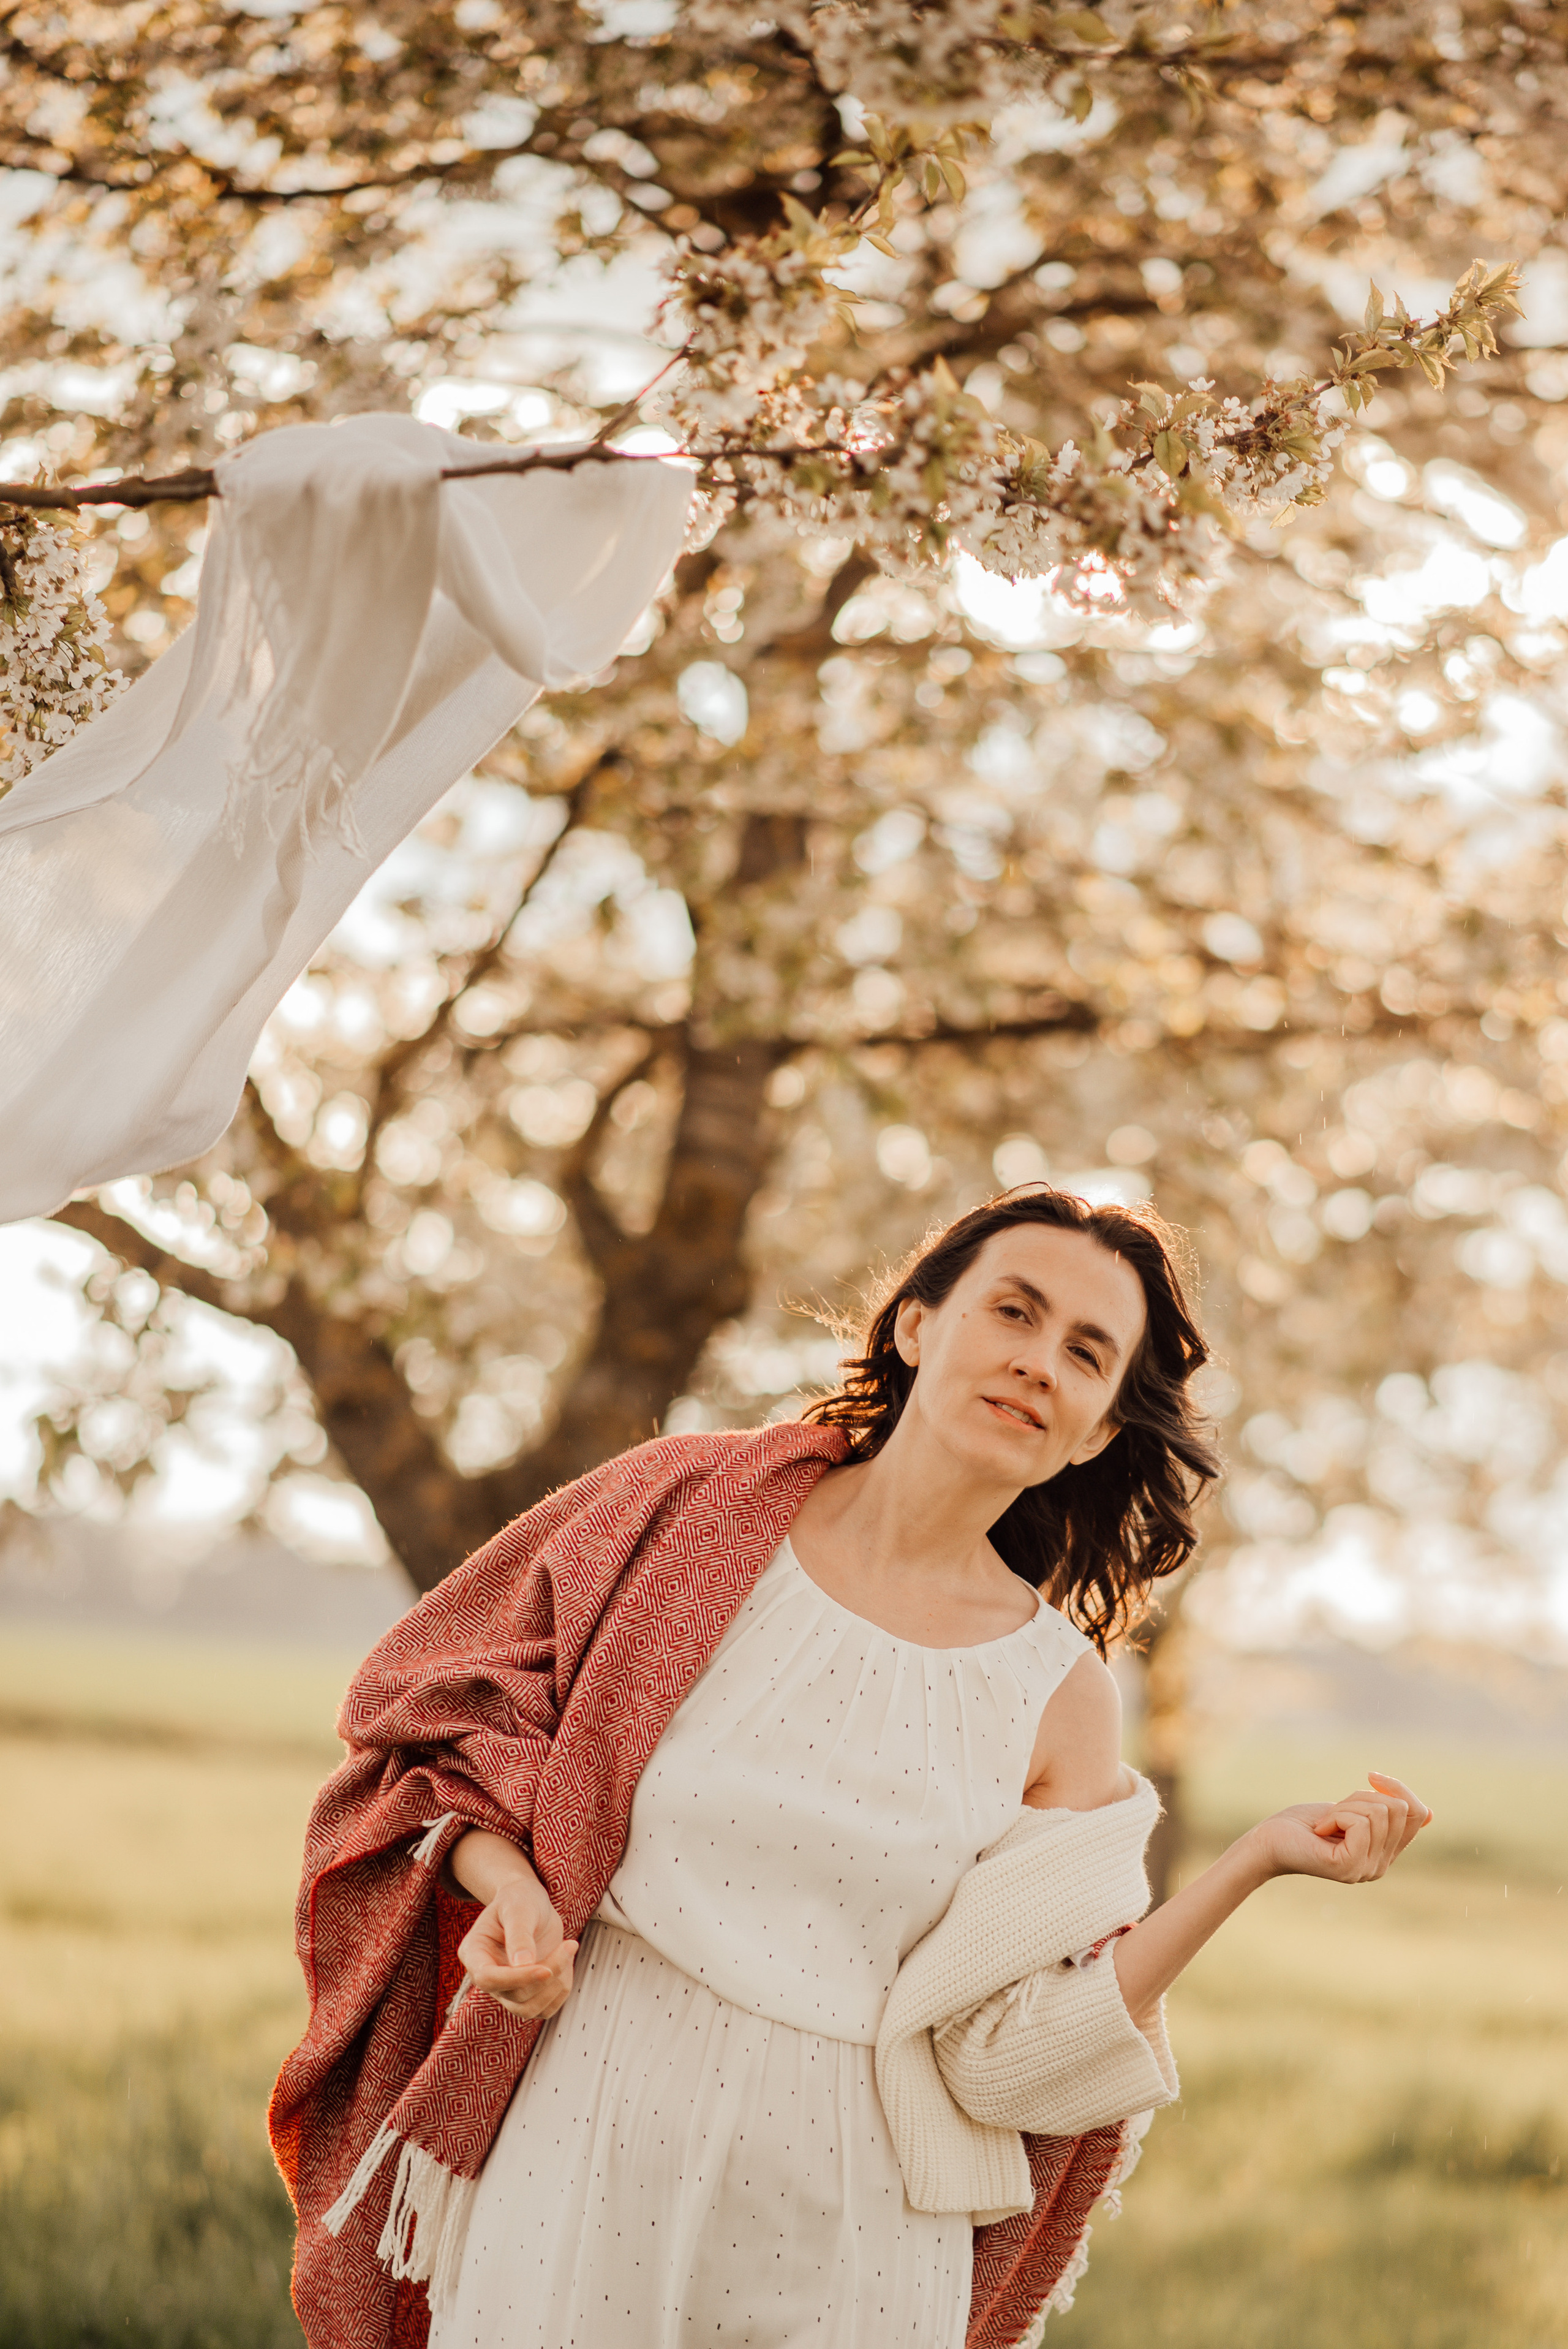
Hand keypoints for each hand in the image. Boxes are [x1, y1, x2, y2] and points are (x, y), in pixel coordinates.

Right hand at [457, 1876, 577, 2019]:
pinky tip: (565, 1961)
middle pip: (514, 1995)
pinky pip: (545, 2008)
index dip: (517, 1979)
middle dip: (548, 1973)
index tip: (546, 1969)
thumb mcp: (519, 1908)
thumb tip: (522, 1964)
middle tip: (569, 1944)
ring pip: (529, 2009)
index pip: (488, 1978)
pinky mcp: (526, 1995)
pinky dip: (561, 1988)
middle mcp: (487, 1976)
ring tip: (568, 1949)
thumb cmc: (519, 1900)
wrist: (529, 1903)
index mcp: (474, 1953)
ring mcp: (506, 1990)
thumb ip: (519, 1934)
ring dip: (556, 1985)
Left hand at [1246, 1771, 1432, 1886]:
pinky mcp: (1349, 1867)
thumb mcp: (1351, 1810)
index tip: (1371, 1777)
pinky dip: (1336, 1815)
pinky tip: (1320, 1830)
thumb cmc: (1304, 1823)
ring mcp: (1367, 1870)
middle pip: (1399, 1808)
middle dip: (1362, 1796)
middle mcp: (1382, 1866)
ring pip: (1378, 1812)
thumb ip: (1386, 1813)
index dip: (1397, 1787)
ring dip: (1345, 1806)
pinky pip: (1360, 1824)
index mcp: (1386, 1853)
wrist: (1269, 1840)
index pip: (1417, 1813)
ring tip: (1325, 1823)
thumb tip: (1430, 1813)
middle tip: (1333, 1812)